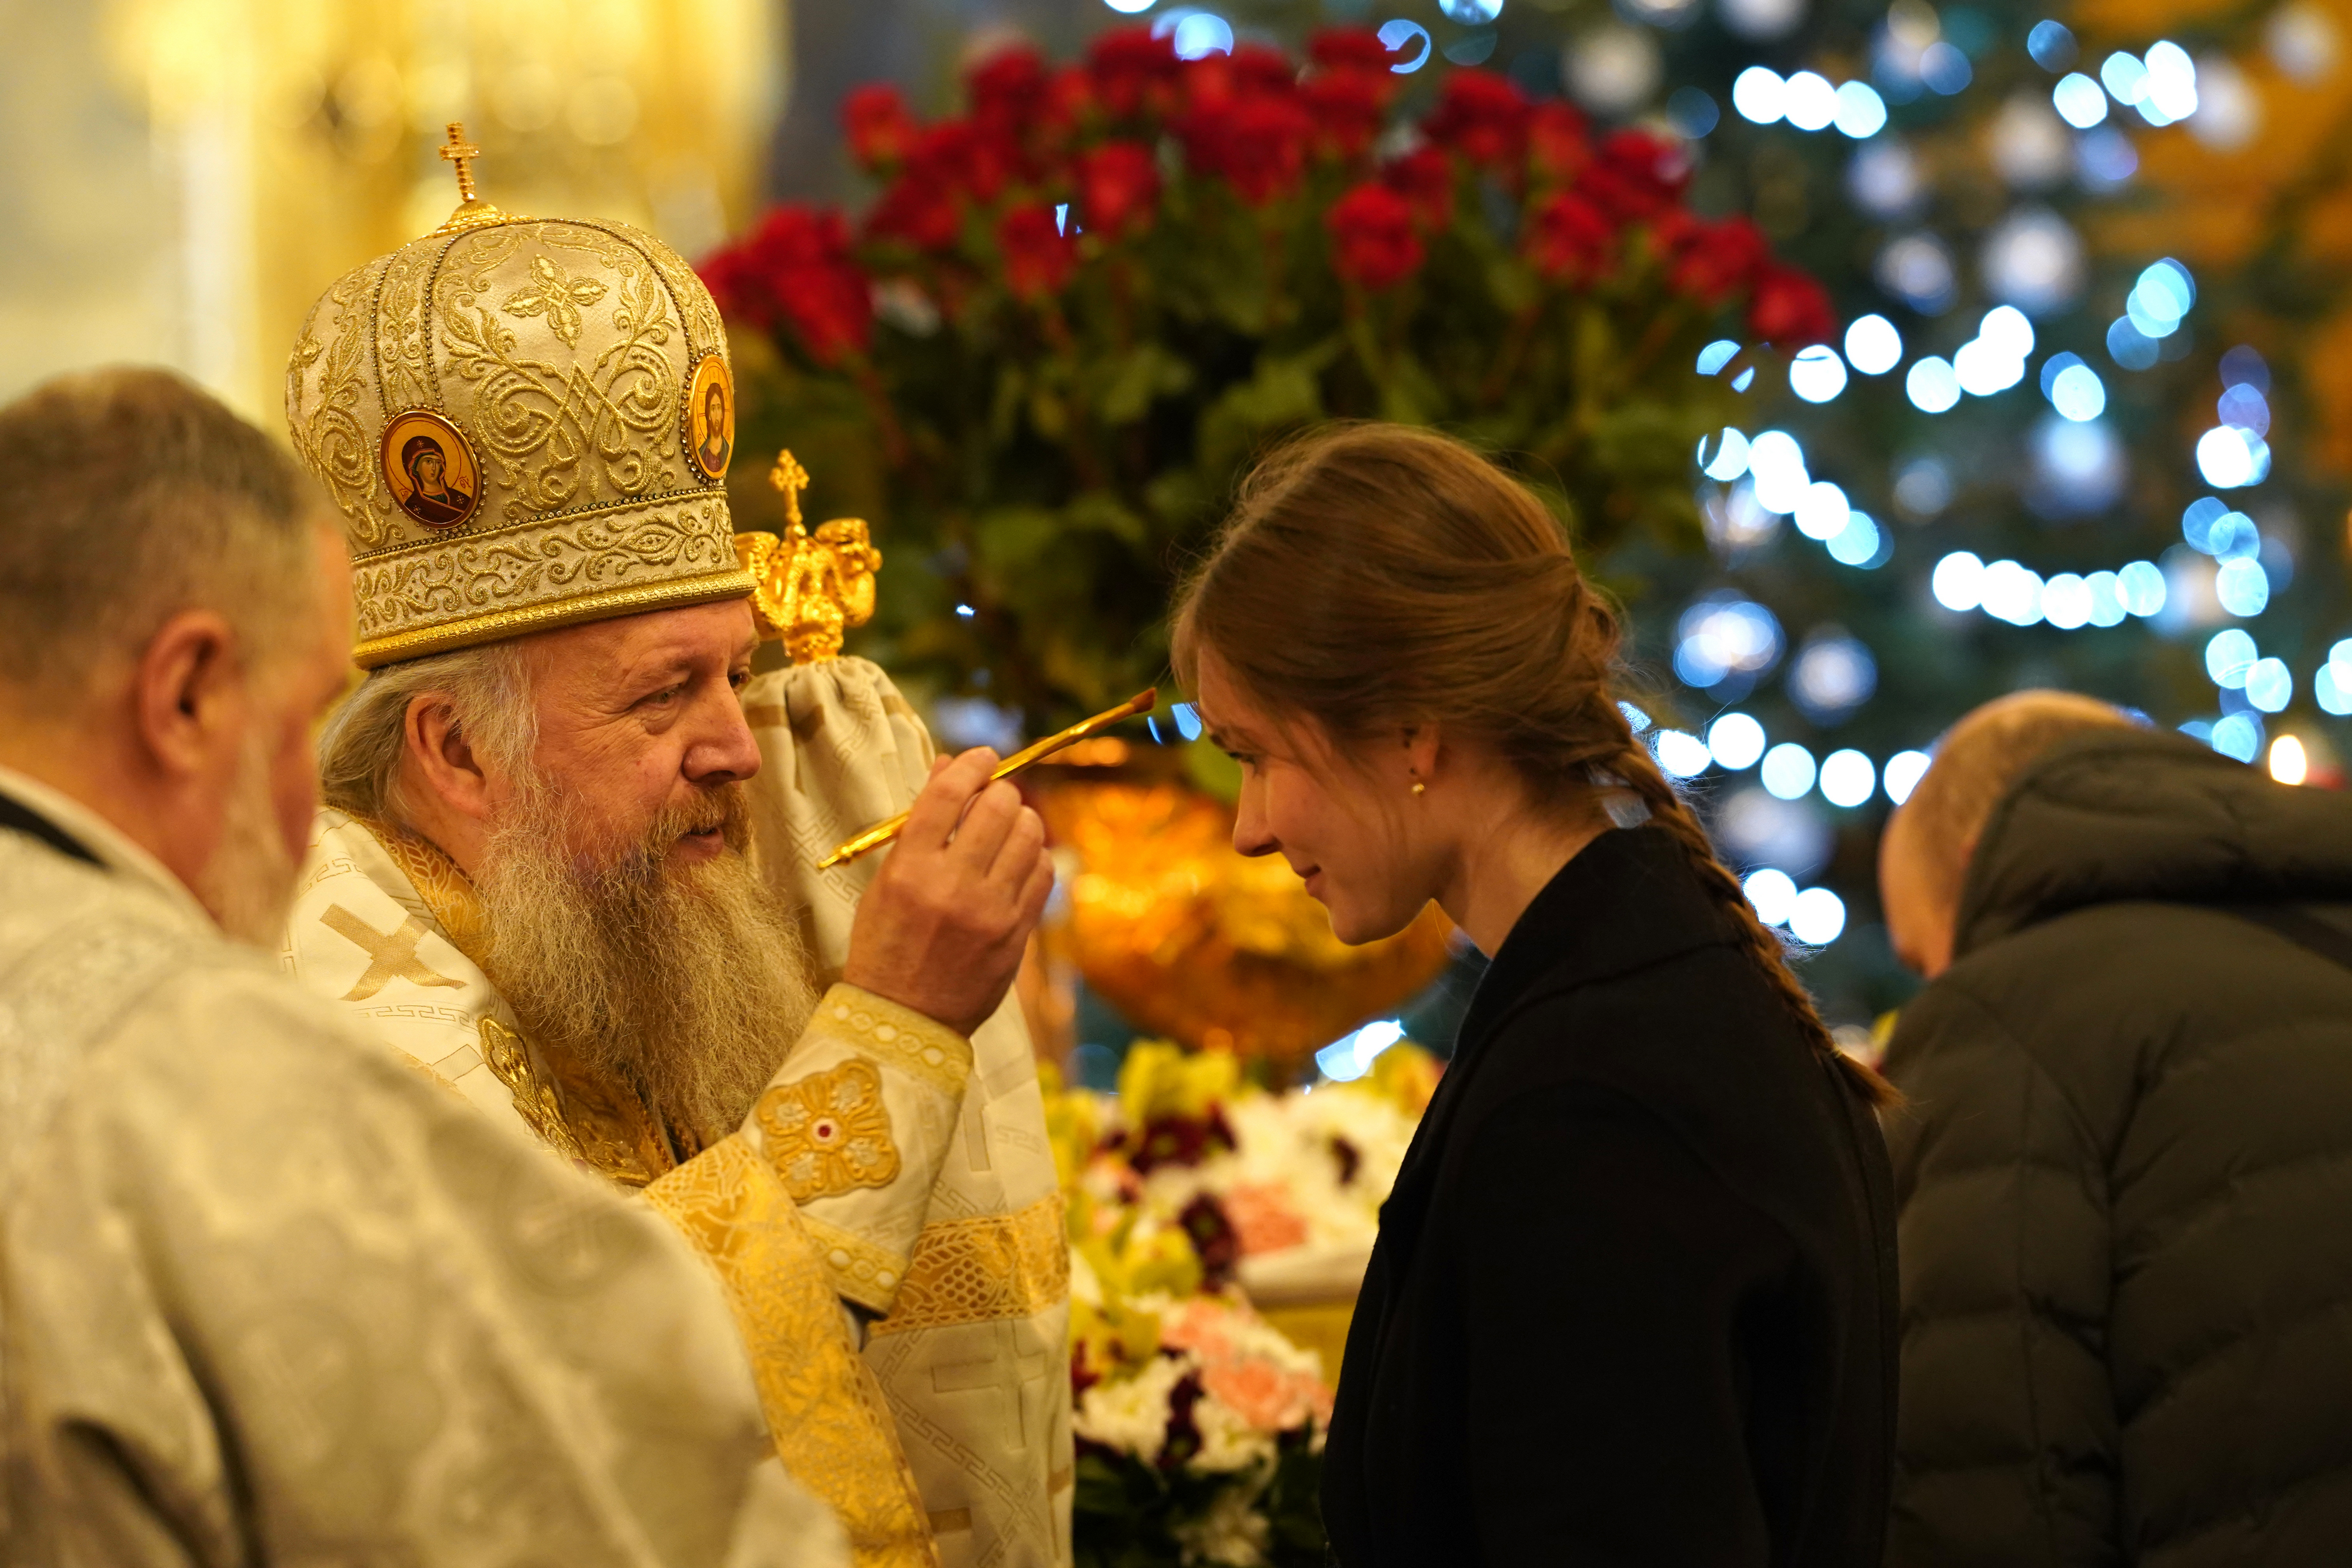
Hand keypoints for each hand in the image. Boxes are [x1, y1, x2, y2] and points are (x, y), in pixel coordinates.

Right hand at [841, 748, 1054, 1036]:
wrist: (904, 1020)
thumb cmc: (885, 947)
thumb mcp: (884, 884)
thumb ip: (918, 826)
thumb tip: (947, 767)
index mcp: (909, 870)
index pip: (948, 793)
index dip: (971, 764)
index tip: (983, 756)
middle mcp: (953, 886)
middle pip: (997, 806)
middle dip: (1000, 791)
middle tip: (994, 797)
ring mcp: (990, 911)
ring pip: (1029, 835)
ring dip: (1022, 820)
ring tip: (1008, 828)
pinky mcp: (1017, 934)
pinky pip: (1044, 873)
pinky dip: (1037, 856)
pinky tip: (1021, 861)